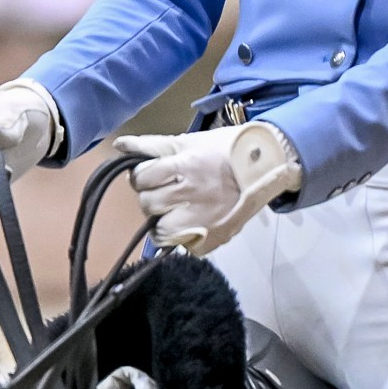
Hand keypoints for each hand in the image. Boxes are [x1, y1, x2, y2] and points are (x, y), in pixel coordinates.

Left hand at [114, 122, 302, 254]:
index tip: (152, 175)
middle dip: (151, 197)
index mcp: (185, 166)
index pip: (142, 177)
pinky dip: (181, 238)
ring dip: (161, 221)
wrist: (267, 164)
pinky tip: (189, 224)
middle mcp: (193, 194)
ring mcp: (204, 219)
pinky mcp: (214, 238)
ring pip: (160, 230)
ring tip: (174, 211)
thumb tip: (120, 145)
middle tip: (165, 192)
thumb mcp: (189, 142)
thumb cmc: (224, 150)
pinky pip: (182, 246)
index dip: (142, 176)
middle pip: (148, 204)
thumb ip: (152, 146)